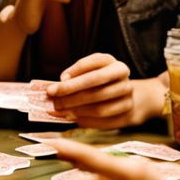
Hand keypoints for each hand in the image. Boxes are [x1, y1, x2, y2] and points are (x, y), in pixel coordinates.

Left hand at [48, 54, 162, 128]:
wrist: (124, 96)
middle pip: (95, 81)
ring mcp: (127, 92)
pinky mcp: (127, 109)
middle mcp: (122, 73)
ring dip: (77, 109)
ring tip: (61, 111)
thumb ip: (71, 79)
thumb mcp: (87, 74)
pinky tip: (73, 118)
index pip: (91, 63)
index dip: (71, 73)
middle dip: (71, 92)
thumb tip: (53, 90)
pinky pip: (104, 118)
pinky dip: (86, 119)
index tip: (55, 83)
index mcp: (110, 60)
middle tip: (54, 100)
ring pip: (99, 103)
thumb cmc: (99, 83)